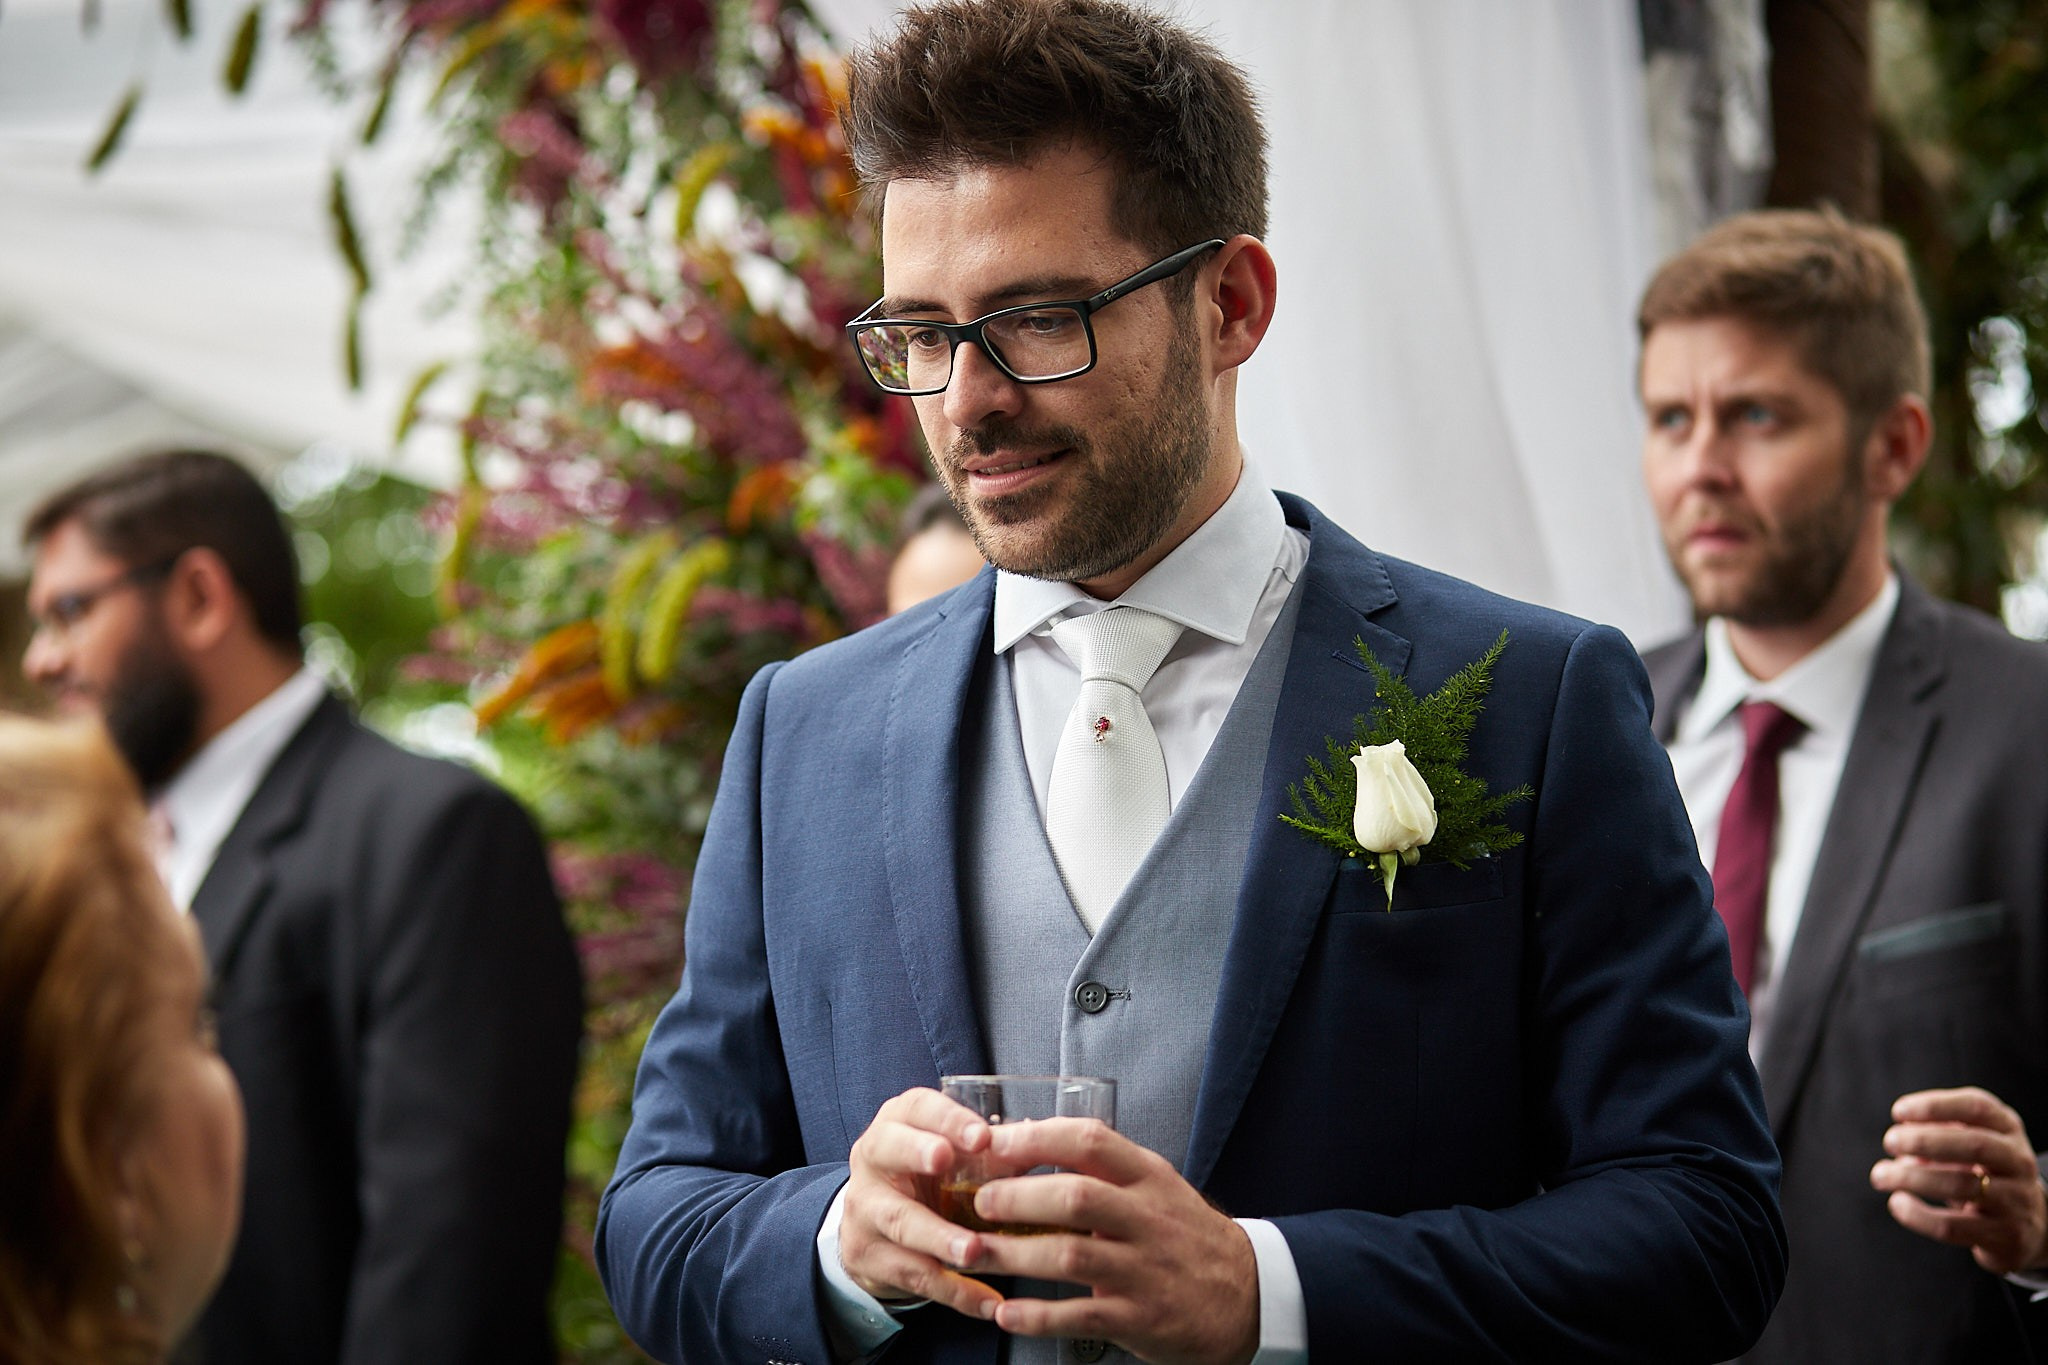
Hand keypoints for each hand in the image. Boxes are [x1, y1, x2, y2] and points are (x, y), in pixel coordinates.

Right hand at [839, 1087, 1004, 1320]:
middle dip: (918, 1153)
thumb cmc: (928, 1178)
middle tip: (946, 1161)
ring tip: (974, 1252)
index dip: (948, 1119)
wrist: (876, 1225)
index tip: (981, 1136)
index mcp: (899, 1122)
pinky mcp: (868, 1256)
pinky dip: (955, 1291)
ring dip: (940, 1238)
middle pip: (889, 1151)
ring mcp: (865, 1209)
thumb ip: (991, 1151)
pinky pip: (914, 1275)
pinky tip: (988, 1302)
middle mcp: (873, 1158)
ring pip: (902, 1222)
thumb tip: (1045, 1145)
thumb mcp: (952, 1156)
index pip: (918, 1108)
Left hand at [958, 1118, 1258, 1364]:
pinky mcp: (1140, 1318)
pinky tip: (1006, 1313)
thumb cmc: (1184, 1236)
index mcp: (1148, 1177)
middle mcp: (1147, 1218)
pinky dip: (1038, 1316)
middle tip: (979, 1202)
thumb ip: (1102, 1168)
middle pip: (1076, 1196)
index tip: (994, 1143)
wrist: (1248, 1297)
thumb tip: (1024, 1138)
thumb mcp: (1156, 1188)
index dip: (1037, 1138)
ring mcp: (1144, 1270)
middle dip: (1018, 1197)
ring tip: (974, 1254)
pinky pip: (1081, 1316)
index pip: (1091, 1140)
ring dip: (1015, 1255)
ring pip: (1072, 1255)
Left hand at [1870, 1086, 2047, 1274]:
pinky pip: (1953, 1226)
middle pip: (1975, 1145)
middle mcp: (2018, 1162)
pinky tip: (1898, 1202)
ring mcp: (2016, 1200)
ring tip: (1881, 1175)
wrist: (2030, 1225)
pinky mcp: (2005, 1237)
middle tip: (1889, 1142)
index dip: (1935, 1106)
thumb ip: (1938, 1131)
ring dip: (1911, 1178)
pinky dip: (1917, 1215)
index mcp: (2007, 1129)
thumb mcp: (1971, 1141)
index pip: (1977, 1107)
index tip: (1898, 1112)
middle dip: (1924, 1141)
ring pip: (1962, 1185)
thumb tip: (1902, 1130)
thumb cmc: (1984, 1172)